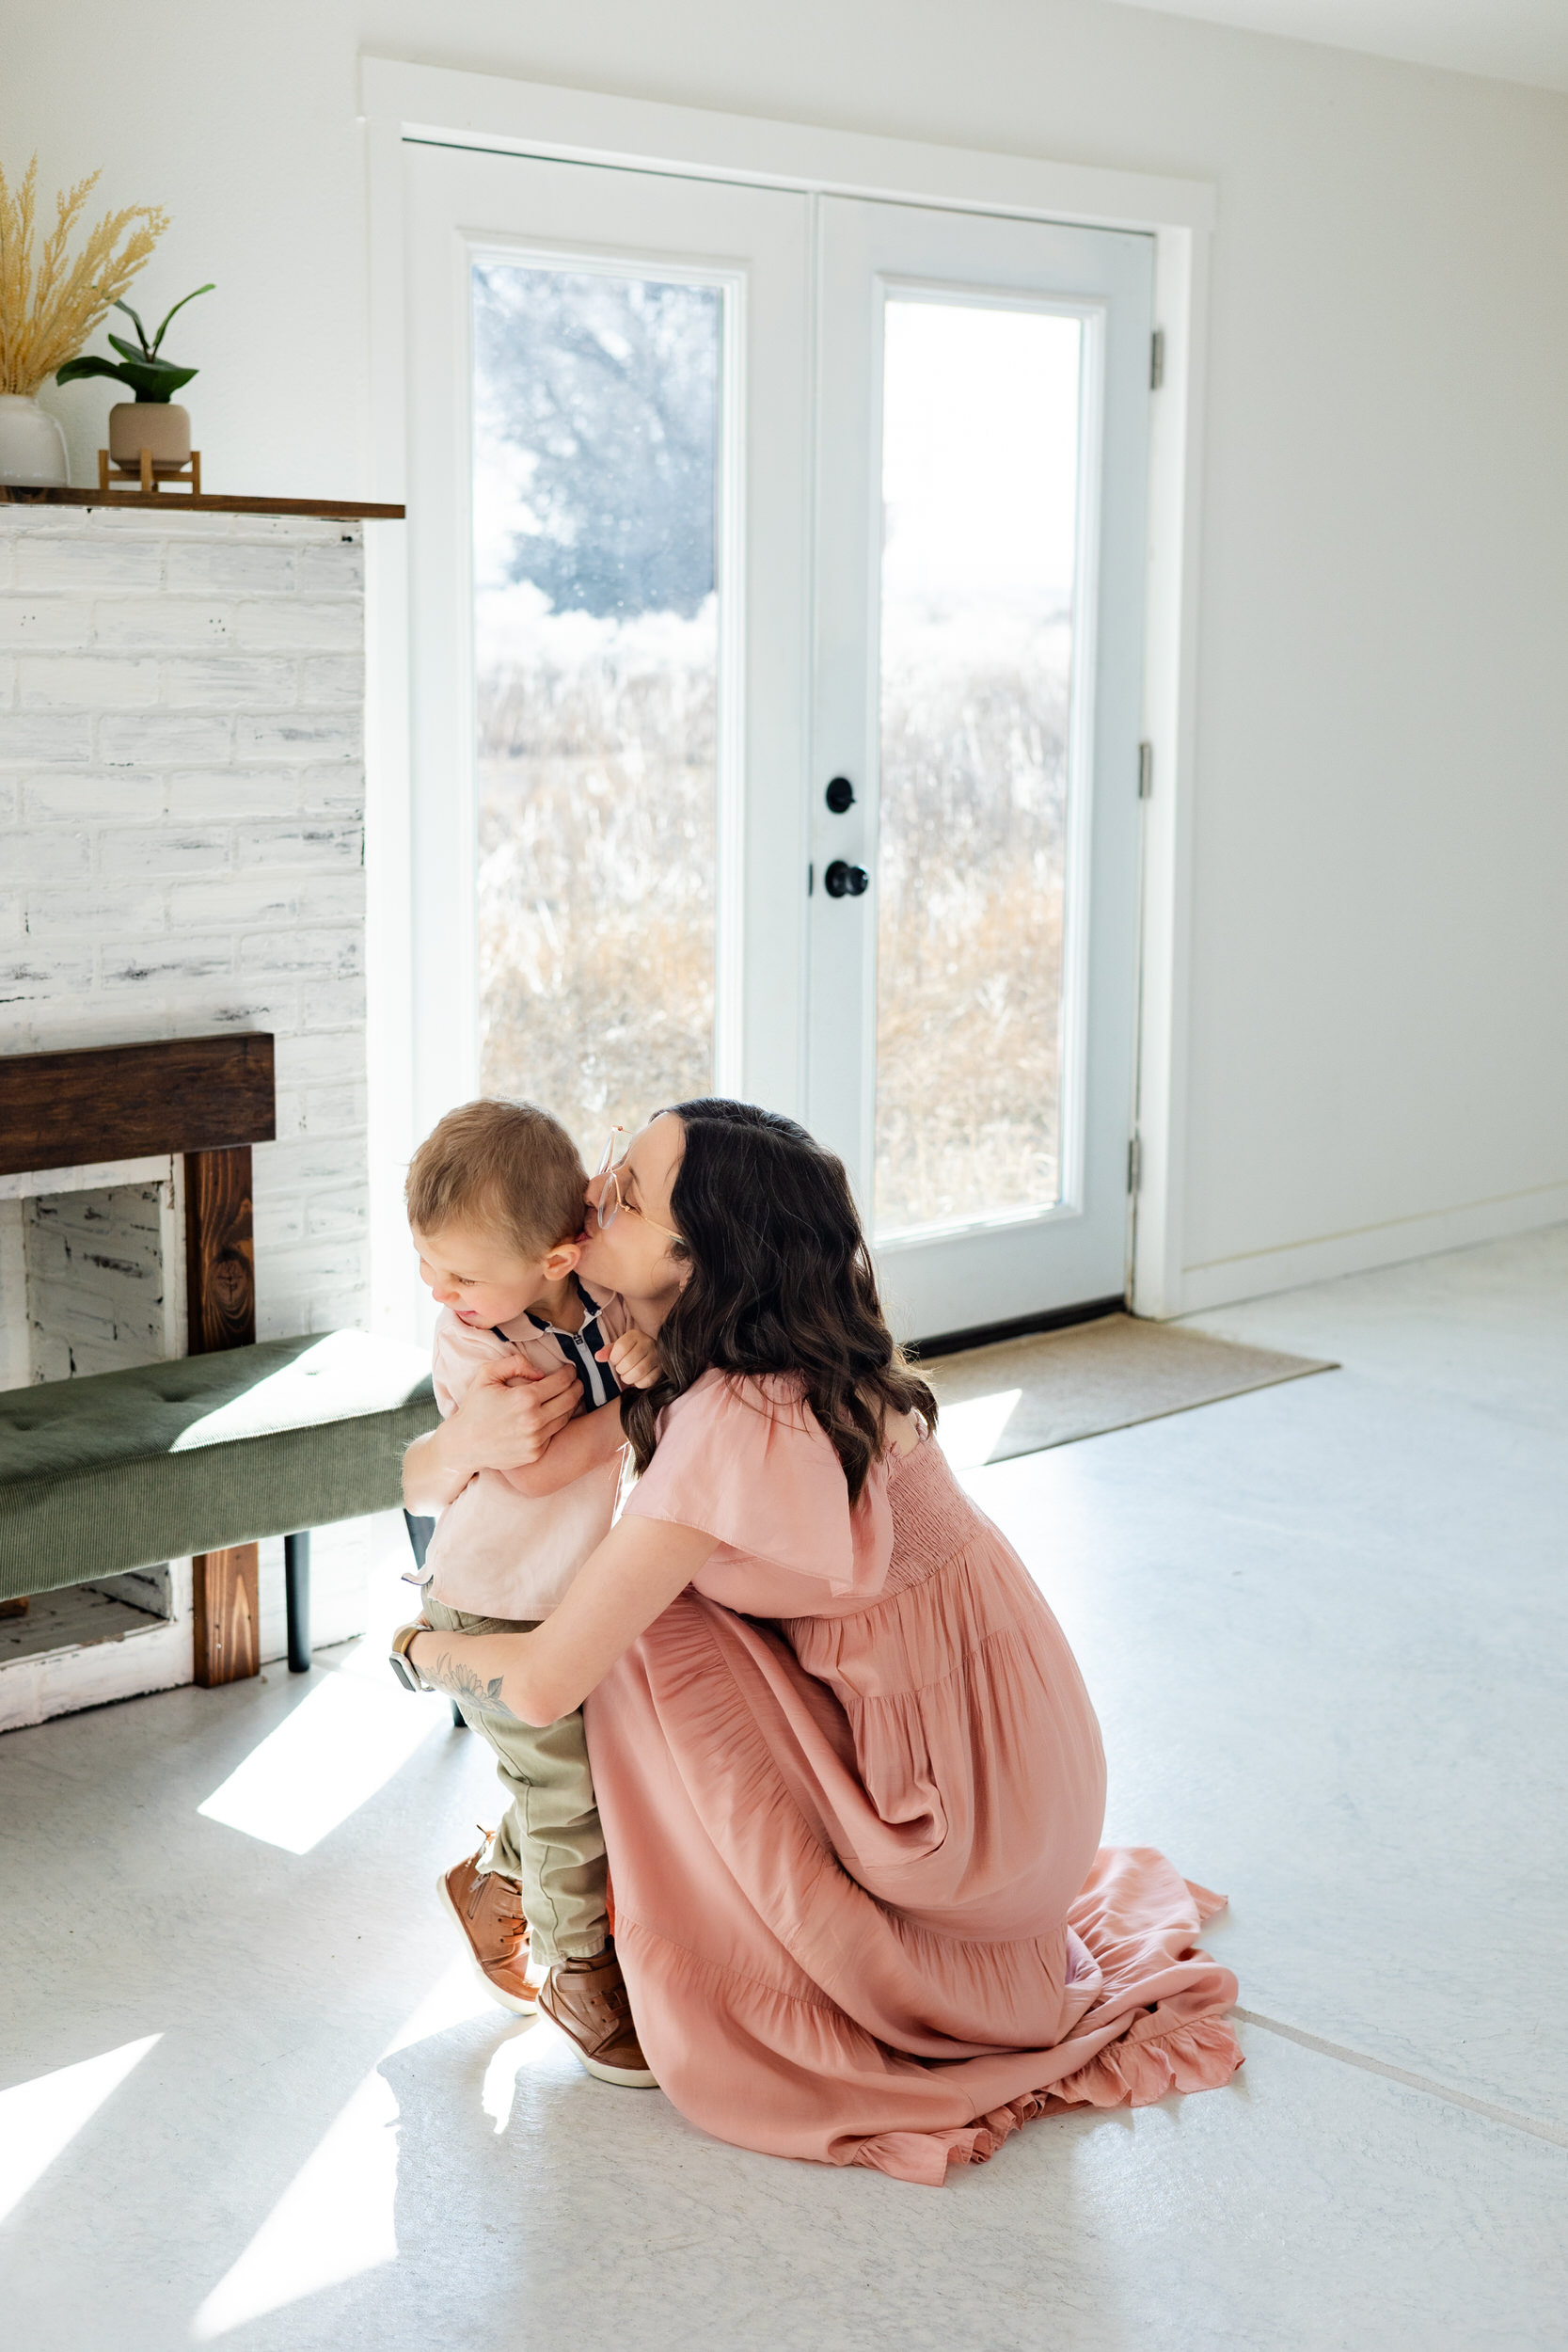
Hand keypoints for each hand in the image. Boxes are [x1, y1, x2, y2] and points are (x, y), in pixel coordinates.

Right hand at [454, 1353, 580, 1470]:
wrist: (463, 1444)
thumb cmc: (475, 1407)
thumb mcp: (487, 1374)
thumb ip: (515, 1363)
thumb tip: (540, 1372)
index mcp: (524, 1398)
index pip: (562, 1382)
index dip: (570, 1373)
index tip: (571, 1369)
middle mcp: (534, 1421)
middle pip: (570, 1399)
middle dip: (577, 1387)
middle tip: (577, 1381)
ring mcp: (535, 1440)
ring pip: (566, 1417)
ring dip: (572, 1404)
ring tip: (570, 1395)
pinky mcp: (535, 1453)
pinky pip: (555, 1434)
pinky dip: (558, 1422)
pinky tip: (555, 1413)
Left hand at [601, 1326, 661, 1389]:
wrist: (652, 1352)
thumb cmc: (631, 1350)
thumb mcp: (618, 1347)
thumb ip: (607, 1351)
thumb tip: (598, 1357)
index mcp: (635, 1335)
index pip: (621, 1347)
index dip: (614, 1358)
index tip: (615, 1360)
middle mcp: (648, 1343)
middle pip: (629, 1362)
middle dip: (621, 1370)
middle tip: (622, 1369)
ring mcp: (657, 1356)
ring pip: (638, 1372)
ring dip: (628, 1378)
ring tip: (627, 1375)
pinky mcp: (662, 1369)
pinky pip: (648, 1380)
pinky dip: (639, 1383)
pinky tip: (637, 1378)